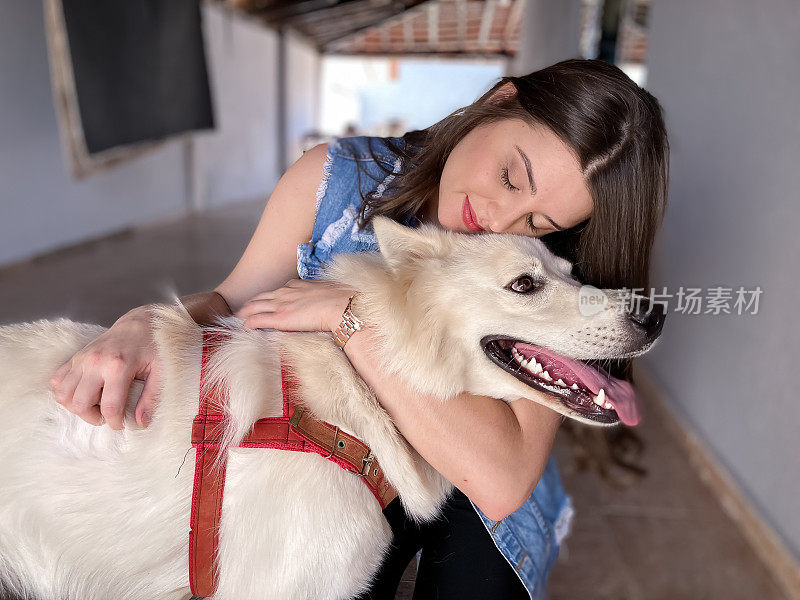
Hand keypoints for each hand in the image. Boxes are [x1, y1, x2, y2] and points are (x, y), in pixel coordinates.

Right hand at [48, 306, 162, 429]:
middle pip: (79, 404)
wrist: (141, 322)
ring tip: (95, 404)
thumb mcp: (162, 370)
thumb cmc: (154, 346)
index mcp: (119, 366)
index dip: (114, 422)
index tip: (122, 423)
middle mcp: (96, 362)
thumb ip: (151, 397)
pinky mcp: (75, 357)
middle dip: (93, 417)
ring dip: (76, 406)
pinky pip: (57, 381)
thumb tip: (140, 423)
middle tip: (108, 414)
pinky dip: (66, 392)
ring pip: (63, 394)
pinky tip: (85, 392)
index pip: (109, 407)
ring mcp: (82, 358)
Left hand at [236, 279, 355, 332]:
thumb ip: (322, 294)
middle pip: (260, 297)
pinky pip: (257, 321)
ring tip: (237, 318)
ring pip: (254, 307)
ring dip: (244, 313)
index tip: (263, 302)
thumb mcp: (329, 291)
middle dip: (250, 304)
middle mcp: (285, 293)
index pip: (276, 291)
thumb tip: (328, 300)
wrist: (342, 306)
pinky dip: (248, 324)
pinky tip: (243, 328)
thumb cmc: (341, 300)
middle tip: (241, 311)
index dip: (267, 297)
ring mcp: (281, 305)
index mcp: (297, 286)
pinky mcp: (279, 319)